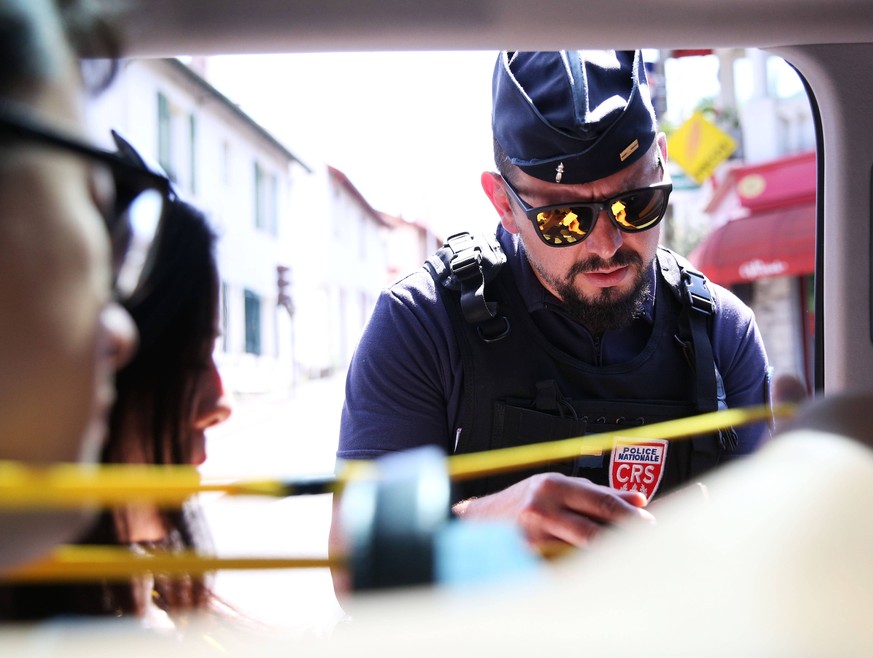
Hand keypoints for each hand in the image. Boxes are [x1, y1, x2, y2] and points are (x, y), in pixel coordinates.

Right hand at [453, 473, 653, 551]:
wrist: (481, 520)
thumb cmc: (522, 502)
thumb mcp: (557, 487)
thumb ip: (599, 492)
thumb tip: (639, 499)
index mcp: (553, 485)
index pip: (601, 501)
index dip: (628, 515)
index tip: (651, 524)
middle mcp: (542, 507)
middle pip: (593, 528)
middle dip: (623, 538)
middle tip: (647, 545)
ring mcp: (533, 535)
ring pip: (580, 549)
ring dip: (606, 554)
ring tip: (627, 557)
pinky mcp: (526, 556)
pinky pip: (563, 563)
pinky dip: (583, 566)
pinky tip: (597, 568)